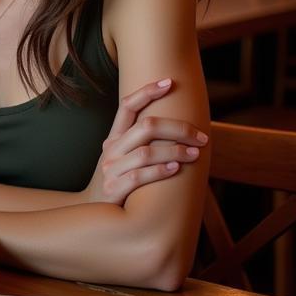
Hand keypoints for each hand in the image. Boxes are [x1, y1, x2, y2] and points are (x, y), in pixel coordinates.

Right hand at [86, 78, 207, 205]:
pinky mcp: (114, 189)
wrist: (94, 214)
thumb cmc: (119, 182)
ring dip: (176, 151)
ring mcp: (110, 169)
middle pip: (146, 126)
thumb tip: (180, 130)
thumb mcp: (123, 159)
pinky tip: (176, 170)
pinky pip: (139, 176)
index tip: (169, 82)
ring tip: (195, 154)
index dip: (147, 92)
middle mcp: (111, 149)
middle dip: (178, 128)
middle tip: (201, 136)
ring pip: (147, 152)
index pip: (127, 106)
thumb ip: (142, 144)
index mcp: (114, 138)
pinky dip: (160, 171)